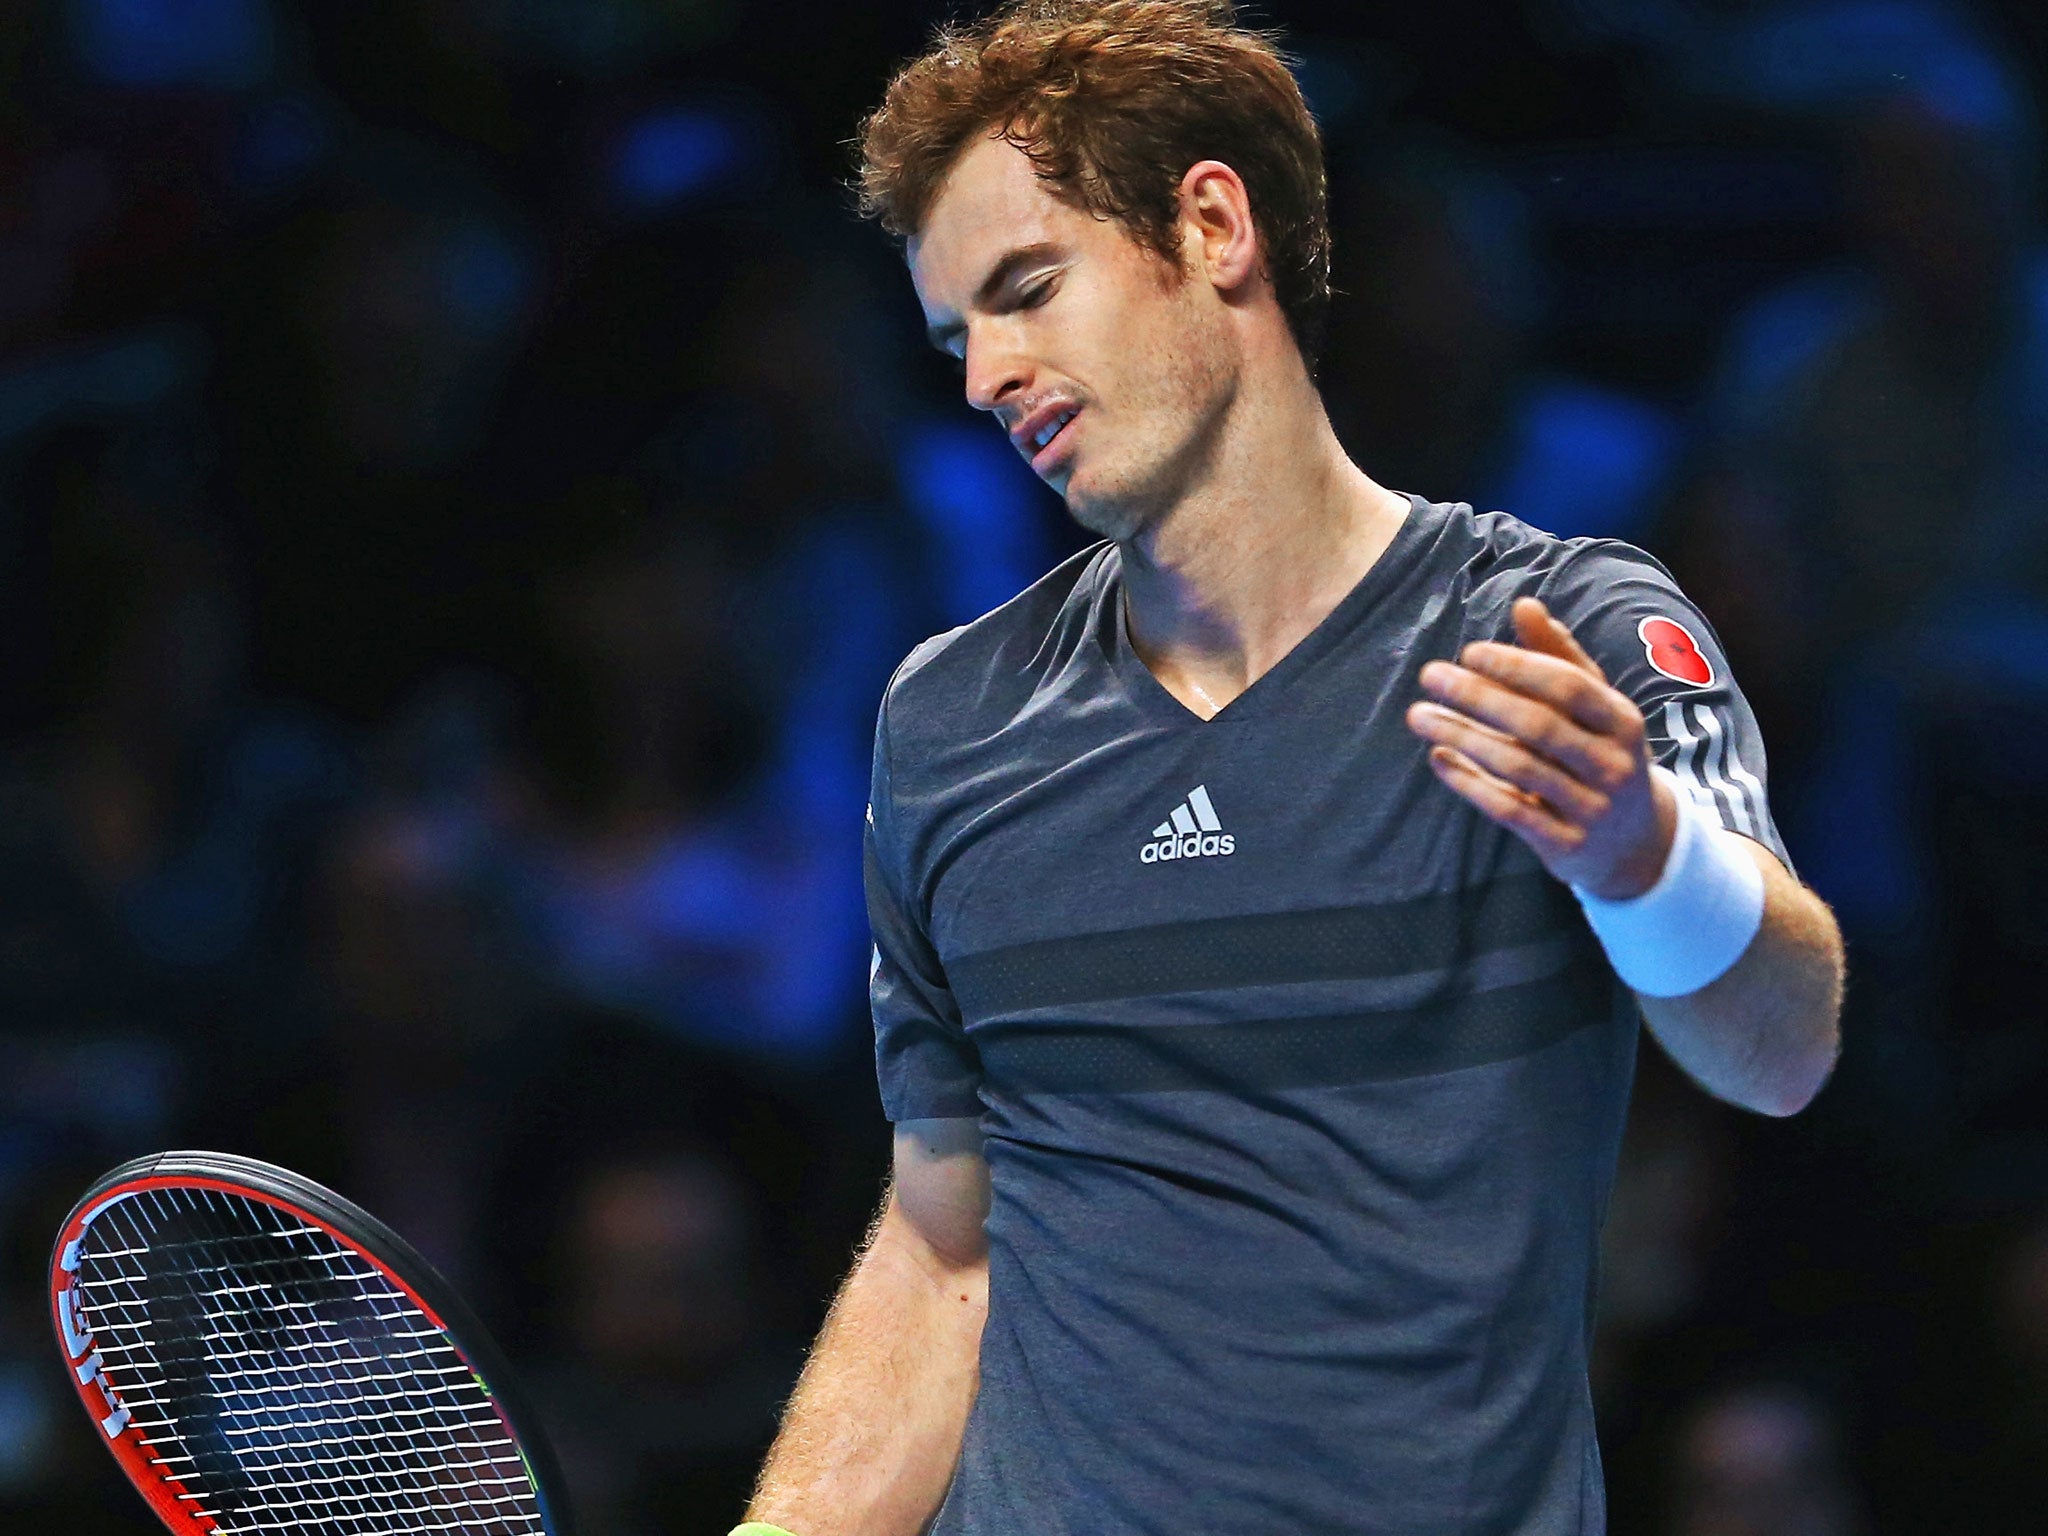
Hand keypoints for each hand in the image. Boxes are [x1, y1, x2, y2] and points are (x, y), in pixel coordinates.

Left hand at [1404, 596, 1677, 900]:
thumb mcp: (1596, 708)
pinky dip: (1469, 783)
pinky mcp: (1565, 844)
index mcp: (1622, 721)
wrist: (1635, 843)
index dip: (1517, 667)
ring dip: (1462, 736)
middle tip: (1430, 675)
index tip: (1469, 652)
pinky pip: (1509, 810)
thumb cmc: (1602, 754)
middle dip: (1479, 696)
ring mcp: (1591, 808)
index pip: (1568, 686)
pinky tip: (1437, 759)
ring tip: (1418, 714)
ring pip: (1517, 768)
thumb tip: (1524, 604)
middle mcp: (1612, 765)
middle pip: (1538, 725)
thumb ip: (1560, 657)